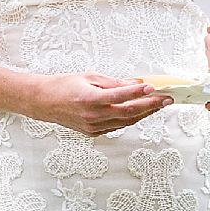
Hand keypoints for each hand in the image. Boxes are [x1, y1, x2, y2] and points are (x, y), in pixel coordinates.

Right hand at [30, 73, 171, 135]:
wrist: (43, 102)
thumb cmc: (64, 85)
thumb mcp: (89, 77)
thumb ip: (113, 82)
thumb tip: (135, 83)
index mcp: (90, 99)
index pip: (120, 96)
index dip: (138, 92)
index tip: (153, 87)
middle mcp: (93, 116)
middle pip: (129, 112)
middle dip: (151, 105)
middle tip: (167, 99)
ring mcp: (93, 127)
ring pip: (126, 122)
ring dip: (144, 114)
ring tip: (159, 105)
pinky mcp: (92, 133)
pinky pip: (116, 126)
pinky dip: (130, 119)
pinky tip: (140, 112)